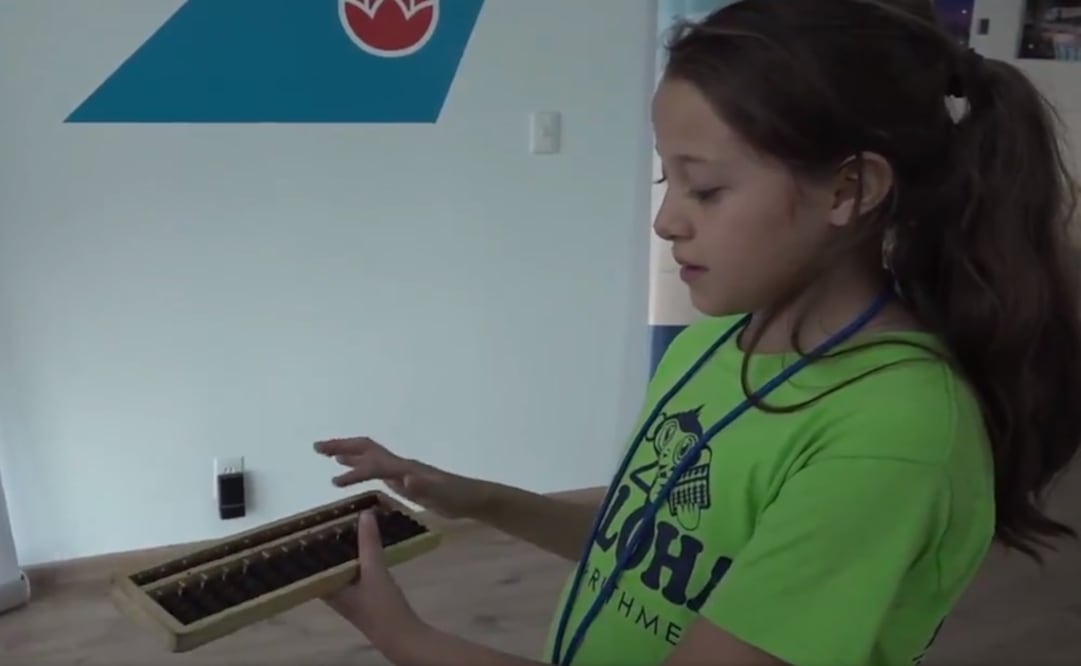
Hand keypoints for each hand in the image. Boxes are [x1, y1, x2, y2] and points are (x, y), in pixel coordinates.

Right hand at [313, 437, 485, 518]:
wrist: (472, 497)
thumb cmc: (456, 498)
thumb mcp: (441, 495)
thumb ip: (423, 487)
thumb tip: (405, 477)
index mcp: (405, 468)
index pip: (374, 465)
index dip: (354, 471)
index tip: (334, 480)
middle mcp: (400, 464)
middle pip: (367, 449)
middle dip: (342, 446)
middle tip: (317, 447)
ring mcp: (402, 469)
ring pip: (370, 455)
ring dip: (348, 453)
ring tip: (328, 456)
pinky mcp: (404, 477)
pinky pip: (376, 466)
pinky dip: (360, 466)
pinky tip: (353, 473)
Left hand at [323, 510, 428, 649]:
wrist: (402, 635)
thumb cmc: (380, 606)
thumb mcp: (374, 570)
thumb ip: (369, 542)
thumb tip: (364, 513)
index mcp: (327, 588)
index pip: (310, 563)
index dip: (310, 544)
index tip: (312, 522)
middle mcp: (334, 591)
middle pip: (328, 562)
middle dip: (332, 542)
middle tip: (336, 516)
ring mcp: (349, 594)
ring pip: (343, 565)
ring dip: (347, 548)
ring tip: (351, 524)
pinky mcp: (364, 594)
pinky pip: (356, 569)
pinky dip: (360, 556)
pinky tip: (369, 544)